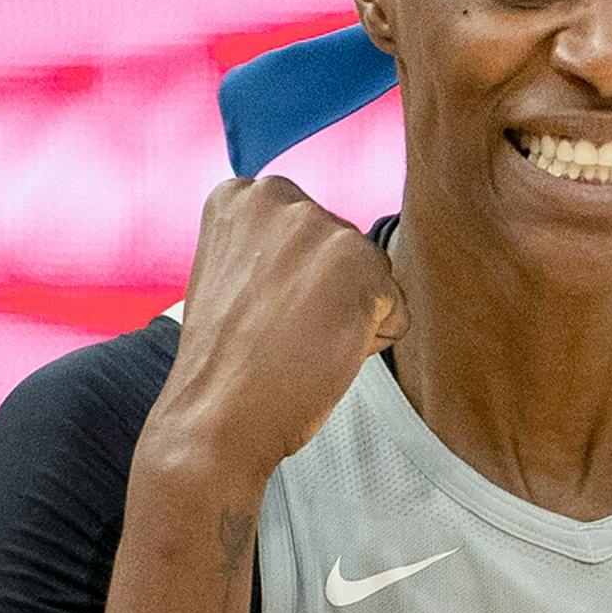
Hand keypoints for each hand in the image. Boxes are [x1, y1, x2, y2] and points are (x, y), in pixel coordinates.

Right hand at [144, 176, 407, 484]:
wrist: (216, 417)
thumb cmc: (227, 362)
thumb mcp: (236, 276)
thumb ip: (276, 248)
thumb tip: (331, 256)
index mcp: (241, 195)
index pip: (309, 235)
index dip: (290, 284)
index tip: (253, 309)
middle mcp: (279, 196)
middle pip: (345, 252)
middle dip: (326, 296)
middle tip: (275, 331)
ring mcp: (321, 227)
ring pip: (373, 280)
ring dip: (349, 318)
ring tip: (295, 342)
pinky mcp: (361, 265)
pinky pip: (396, 312)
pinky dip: (370, 343)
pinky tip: (320, 353)